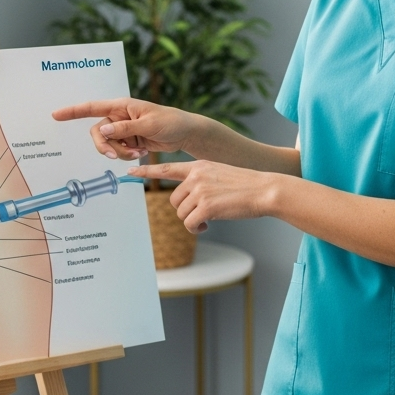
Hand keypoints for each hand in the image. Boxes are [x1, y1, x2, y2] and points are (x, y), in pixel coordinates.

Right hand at [52, 98, 197, 160]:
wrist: (184, 133)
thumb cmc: (170, 121)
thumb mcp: (149, 124)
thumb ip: (125, 128)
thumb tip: (104, 131)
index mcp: (121, 106)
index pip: (92, 107)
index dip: (73, 111)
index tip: (56, 115)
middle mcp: (119, 116)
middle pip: (98, 133)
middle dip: (106, 147)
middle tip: (117, 157)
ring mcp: (123, 129)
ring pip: (109, 145)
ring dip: (121, 152)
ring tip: (139, 151)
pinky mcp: (129, 140)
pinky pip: (119, 151)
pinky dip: (128, 155)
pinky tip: (142, 151)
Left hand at [128, 160, 274, 232]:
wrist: (265, 189)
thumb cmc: (246, 186)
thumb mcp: (220, 174)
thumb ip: (202, 181)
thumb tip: (190, 199)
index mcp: (198, 166)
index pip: (167, 168)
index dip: (146, 172)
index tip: (129, 172)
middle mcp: (196, 176)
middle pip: (174, 200)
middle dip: (186, 211)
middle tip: (204, 214)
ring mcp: (200, 190)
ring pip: (181, 213)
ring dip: (193, 221)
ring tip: (210, 218)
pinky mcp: (206, 206)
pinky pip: (190, 224)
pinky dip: (198, 228)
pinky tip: (209, 225)